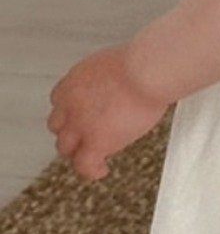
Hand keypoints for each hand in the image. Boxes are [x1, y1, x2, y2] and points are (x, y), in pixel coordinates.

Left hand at [47, 47, 169, 181]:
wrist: (147, 72)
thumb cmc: (143, 63)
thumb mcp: (116, 64)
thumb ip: (110, 79)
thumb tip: (125, 83)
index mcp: (74, 81)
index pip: (59, 102)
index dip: (71, 112)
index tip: (82, 115)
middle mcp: (71, 103)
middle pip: (58, 126)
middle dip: (71, 132)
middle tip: (86, 136)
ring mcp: (80, 124)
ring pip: (66, 147)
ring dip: (78, 152)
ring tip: (92, 156)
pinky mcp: (96, 141)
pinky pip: (85, 164)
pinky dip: (92, 170)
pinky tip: (101, 170)